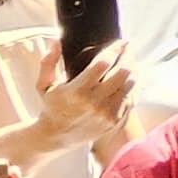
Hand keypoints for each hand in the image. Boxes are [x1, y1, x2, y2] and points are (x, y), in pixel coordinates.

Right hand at [34, 43, 134, 158]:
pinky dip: (134, 87)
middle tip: (129, 48)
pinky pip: (131, 99)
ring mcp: (107, 114)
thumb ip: (48, 62)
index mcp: (77, 91)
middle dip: (129, 56)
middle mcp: (94, 103)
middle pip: (123, 72)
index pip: (104, 63)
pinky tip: (131, 78)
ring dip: (134, 70)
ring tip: (131, 61)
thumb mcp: (43, 84)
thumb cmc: (50, 106)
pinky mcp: (114, 121)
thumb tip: (56, 40)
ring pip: (131, 85)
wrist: (55, 137)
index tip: (121, 41)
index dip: (115, 49)